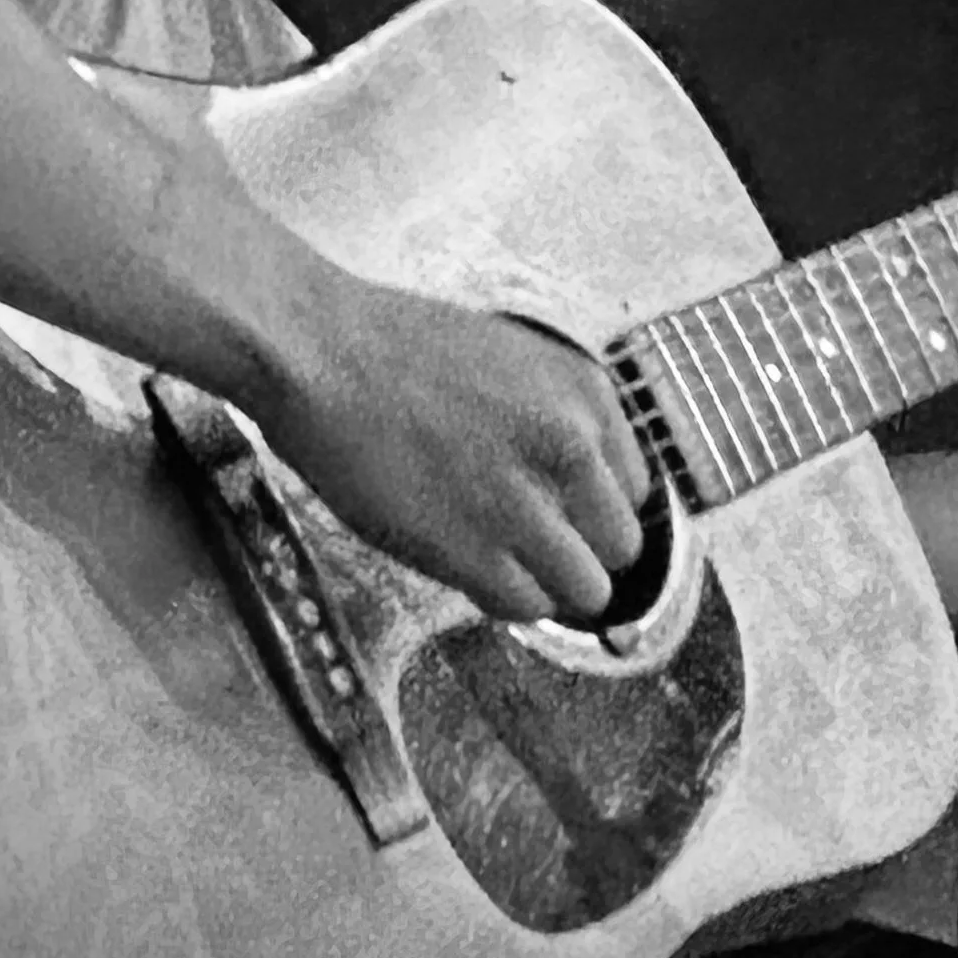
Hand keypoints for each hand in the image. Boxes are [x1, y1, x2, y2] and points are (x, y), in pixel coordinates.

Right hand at [255, 273, 653, 623]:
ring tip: (500, 560)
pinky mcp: (474, 549)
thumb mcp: (515, 361)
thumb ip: (558, 419)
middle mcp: (573, 447)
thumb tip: (577, 484)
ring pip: (585, 590)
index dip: (591, 507)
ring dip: (547, 585)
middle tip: (528, 544)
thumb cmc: (401, 351)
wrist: (323, 352)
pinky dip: (503, 599)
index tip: (556, 510)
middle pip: (621, 546)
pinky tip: (467, 567)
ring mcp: (525, 501)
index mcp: (588, 394)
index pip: (634, 489)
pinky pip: (525, 607)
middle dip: (579, 551)